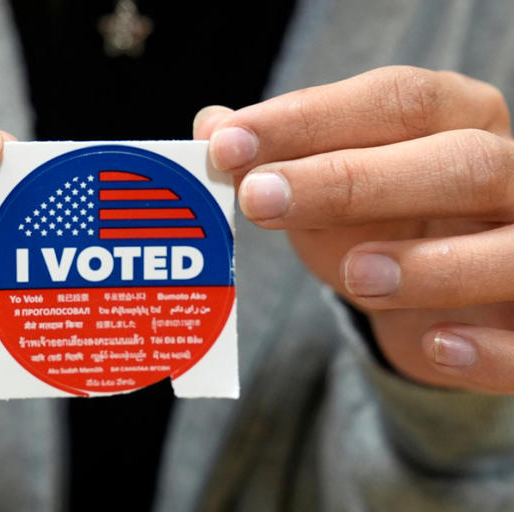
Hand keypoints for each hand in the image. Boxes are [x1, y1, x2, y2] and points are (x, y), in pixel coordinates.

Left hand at [194, 66, 513, 392]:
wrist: (445, 296)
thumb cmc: (386, 227)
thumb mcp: (327, 189)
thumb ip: (276, 158)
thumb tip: (210, 125)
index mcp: (460, 120)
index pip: (396, 102)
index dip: (310, 119)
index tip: (227, 143)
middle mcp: (513, 174)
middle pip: (458, 162)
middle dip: (353, 180)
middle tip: (261, 200)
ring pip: (512, 247)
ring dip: (431, 262)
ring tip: (354, 275)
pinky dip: (488, 348)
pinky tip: (434, 345)